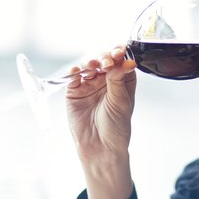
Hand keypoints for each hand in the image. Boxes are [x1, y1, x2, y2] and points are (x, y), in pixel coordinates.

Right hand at [65, 46, 137, 163]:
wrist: (100, 146)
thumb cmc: (116, 126)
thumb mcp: (121, 101)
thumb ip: (119, 79)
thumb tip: (126, 61)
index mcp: (122, 80)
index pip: (121, 60)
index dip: (119, 53)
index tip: (119, 51)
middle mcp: (106, 79)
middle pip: (103, 59)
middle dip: (104, 57)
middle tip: (106, 62)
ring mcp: (89, 84)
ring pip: (88, 65)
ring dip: (89, 61)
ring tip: (92, 65)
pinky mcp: (74, 91)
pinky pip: (73, 77)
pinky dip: (74, 72)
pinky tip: (77, 71)